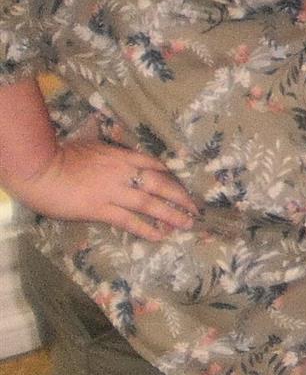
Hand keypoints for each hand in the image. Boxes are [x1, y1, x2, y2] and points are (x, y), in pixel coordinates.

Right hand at [10, 138, 198, 240]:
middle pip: (160, 183)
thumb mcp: (89, 143)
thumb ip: (104, 146)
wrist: (41, 169)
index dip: (170, 176)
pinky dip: (146, 228)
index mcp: (120, 155)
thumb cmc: (60, 155)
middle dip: (180, 196)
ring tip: (186, 224)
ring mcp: (113, 191)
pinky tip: (160, 236)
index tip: (180, 184)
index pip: (153, 164)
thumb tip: (109, 138)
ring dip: (171, 214)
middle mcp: (123, 172)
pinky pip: (129, 220)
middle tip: (195, 208)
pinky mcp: (100, 209)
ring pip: (150, 203)